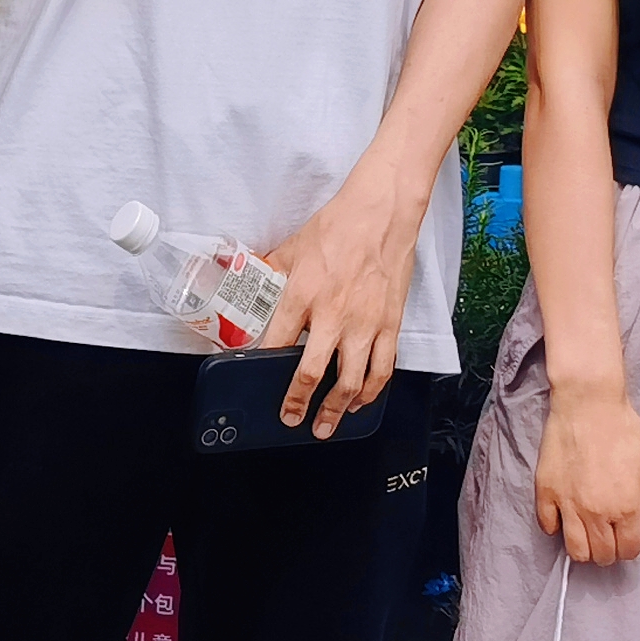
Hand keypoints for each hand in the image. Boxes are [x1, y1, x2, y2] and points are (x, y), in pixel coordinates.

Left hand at [260, 159, 422, 437]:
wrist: (381, 213)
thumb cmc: (338, 227)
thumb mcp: (293, 247)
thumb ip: (271, 272)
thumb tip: (249, 283)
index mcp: (302, 295)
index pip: (276, 343)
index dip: (263, 368)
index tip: (256, 384)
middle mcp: (332, 315)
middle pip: (311, 372)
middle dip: (299, 404)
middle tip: (292, 420)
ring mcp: (365, 324)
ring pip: (350, 381)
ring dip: (336, 410)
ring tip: (325, 426)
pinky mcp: (390, 324)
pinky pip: (382, 369)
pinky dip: (371, 391)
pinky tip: (361, 401)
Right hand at [534, 382, 639, 565]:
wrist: (588, 404)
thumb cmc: (623, 430)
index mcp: (625, 507)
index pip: (629, 550)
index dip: (631, 547)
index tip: (628, 536)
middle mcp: (596, 512)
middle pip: (602, 556)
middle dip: (610, 550)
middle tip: (609, 533)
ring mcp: (567, 504)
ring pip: (575, 551)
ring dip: (585, 548)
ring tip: (588, 532)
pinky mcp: (546, 492)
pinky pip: (548, 526)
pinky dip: (557, 526)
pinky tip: (565, 513)